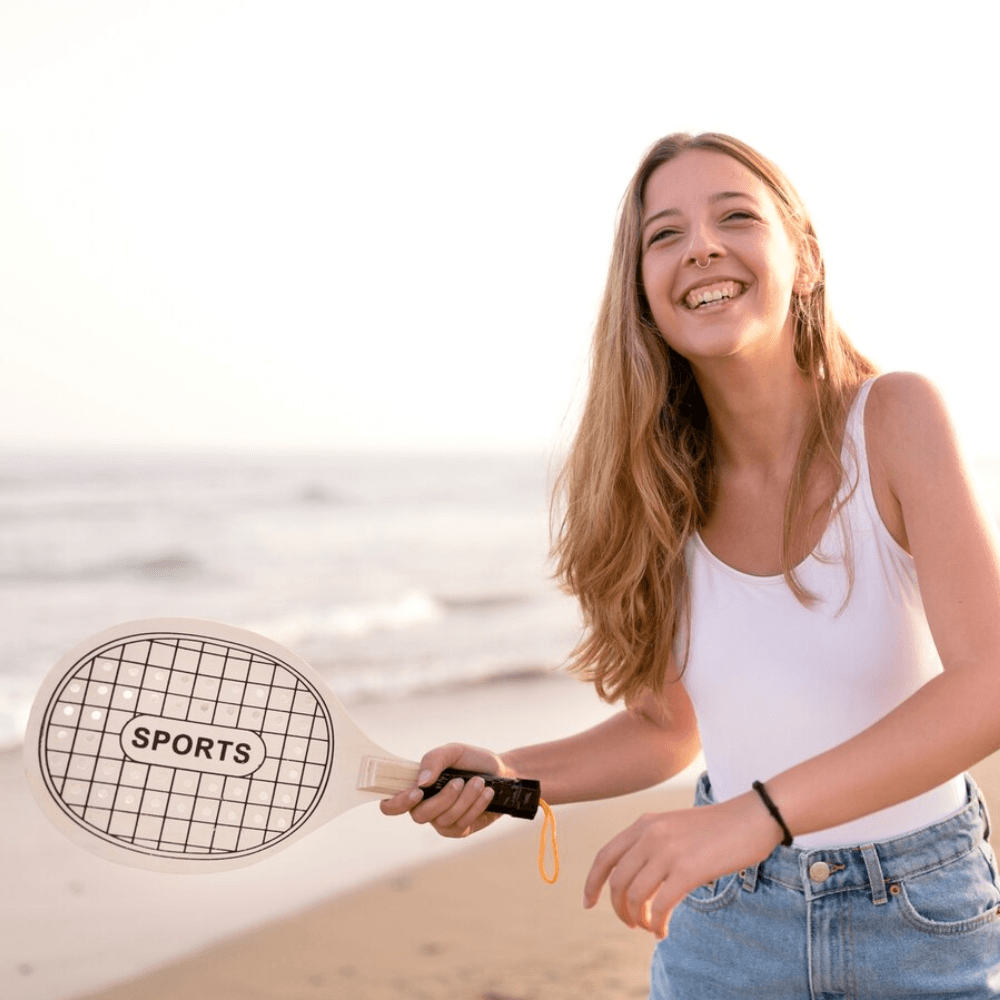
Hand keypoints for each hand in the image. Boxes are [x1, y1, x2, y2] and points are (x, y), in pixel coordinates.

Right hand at [379, 743, 514, 837]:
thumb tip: (421, 782)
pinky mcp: (459, 829)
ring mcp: (441, 820)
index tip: (417, 792)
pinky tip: (486, 793)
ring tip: (480, 782)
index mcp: (416, 787)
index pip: (391, 804)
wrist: (501, 772)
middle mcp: (424, 806)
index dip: (397, 803)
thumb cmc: (471, 761)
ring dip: (465, 799)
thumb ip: (433, 760)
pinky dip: (476, 806)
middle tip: (459, 781)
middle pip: (419, 815)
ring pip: (444, 819)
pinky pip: (461, 824)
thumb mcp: (453, 751)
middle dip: (443, 798)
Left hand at [583, 792, 780, 937]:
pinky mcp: (688, 869)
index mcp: (644, 823)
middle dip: (618, 908)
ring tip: (649, 927)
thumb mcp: (674, 827)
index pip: (605, 856)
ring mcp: (668, 851)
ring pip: (635, 896)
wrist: (753, 816)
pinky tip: (662, 931)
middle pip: (617, 881)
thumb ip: (652, 845)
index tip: (588, 903)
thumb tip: (635, 882)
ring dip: (638, 919)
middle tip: (630, 923)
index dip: (592, 883)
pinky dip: (657, 924)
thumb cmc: (717, 827)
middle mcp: (650, 835)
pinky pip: (660, 906)